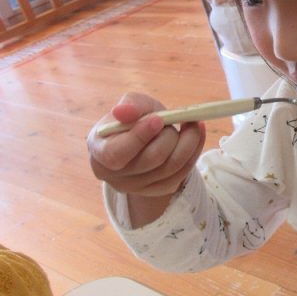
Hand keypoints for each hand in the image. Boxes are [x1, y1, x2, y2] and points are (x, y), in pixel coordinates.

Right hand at [88, 93, 205, 212]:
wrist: (146, 138)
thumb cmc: (135, 118)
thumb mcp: (132, 105)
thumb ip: (130, 105)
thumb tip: (122, 111)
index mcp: (99, 152)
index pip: (116, 154)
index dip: (139, 137)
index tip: (158, 119)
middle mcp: (115, 176)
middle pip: (151, 160)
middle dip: (169, 135)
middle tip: (174, 118)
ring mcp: (137, 187)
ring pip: (172, 167)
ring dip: (187, 141)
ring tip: (192, 123)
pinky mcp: (159, 190)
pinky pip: (182, 173)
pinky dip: (194, 151)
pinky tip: (196, 134)